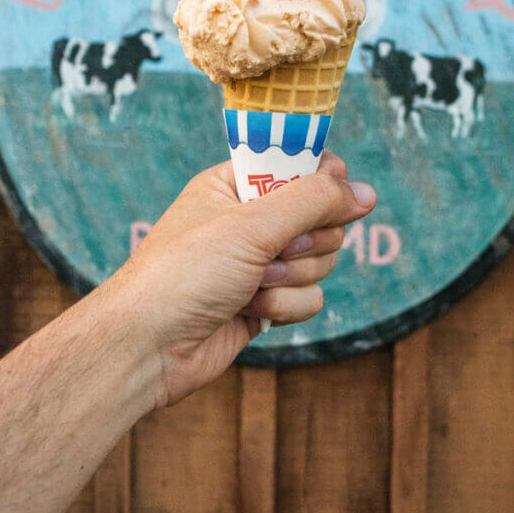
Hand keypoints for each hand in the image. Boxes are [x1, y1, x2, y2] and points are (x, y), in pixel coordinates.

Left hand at [109, 153, 375, 405]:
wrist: (148, 347)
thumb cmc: (184, 274)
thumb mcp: (251, 225)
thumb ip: (313, 202)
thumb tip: (365, 192)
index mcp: (233, 186)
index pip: (295, 165)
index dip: (321, 178)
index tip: (333, 190)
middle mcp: (247, 222)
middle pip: (319, 217)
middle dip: (305, 240)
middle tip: (279, 249)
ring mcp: (257, 264)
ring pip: (320, 260)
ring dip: (291, 277)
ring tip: (252, 285)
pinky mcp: (265, 305)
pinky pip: (309, 298)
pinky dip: (285, 308)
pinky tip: (250, 312)